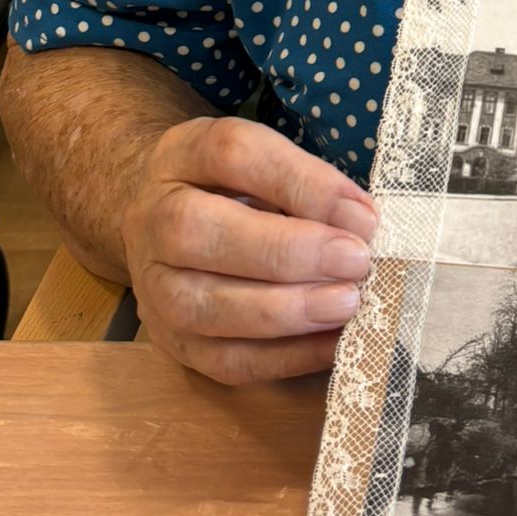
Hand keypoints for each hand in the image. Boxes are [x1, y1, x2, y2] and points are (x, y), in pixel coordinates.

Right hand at [119, 117, 378, 386]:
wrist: (164, 223)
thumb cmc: (232, 188)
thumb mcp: (263, 162)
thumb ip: (307, 184)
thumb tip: (361, 225)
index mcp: (182, 155)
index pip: (232, 156)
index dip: (302, 184)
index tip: (363, 215)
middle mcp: (154, 219)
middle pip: (198, 231)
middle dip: (287, 252)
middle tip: (356, 262)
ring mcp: (153, 287)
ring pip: (204, 305)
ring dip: (285, 311)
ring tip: (346, 305)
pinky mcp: (172, 342)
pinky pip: (223, 360)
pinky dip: (284, 357)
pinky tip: (332, 345)